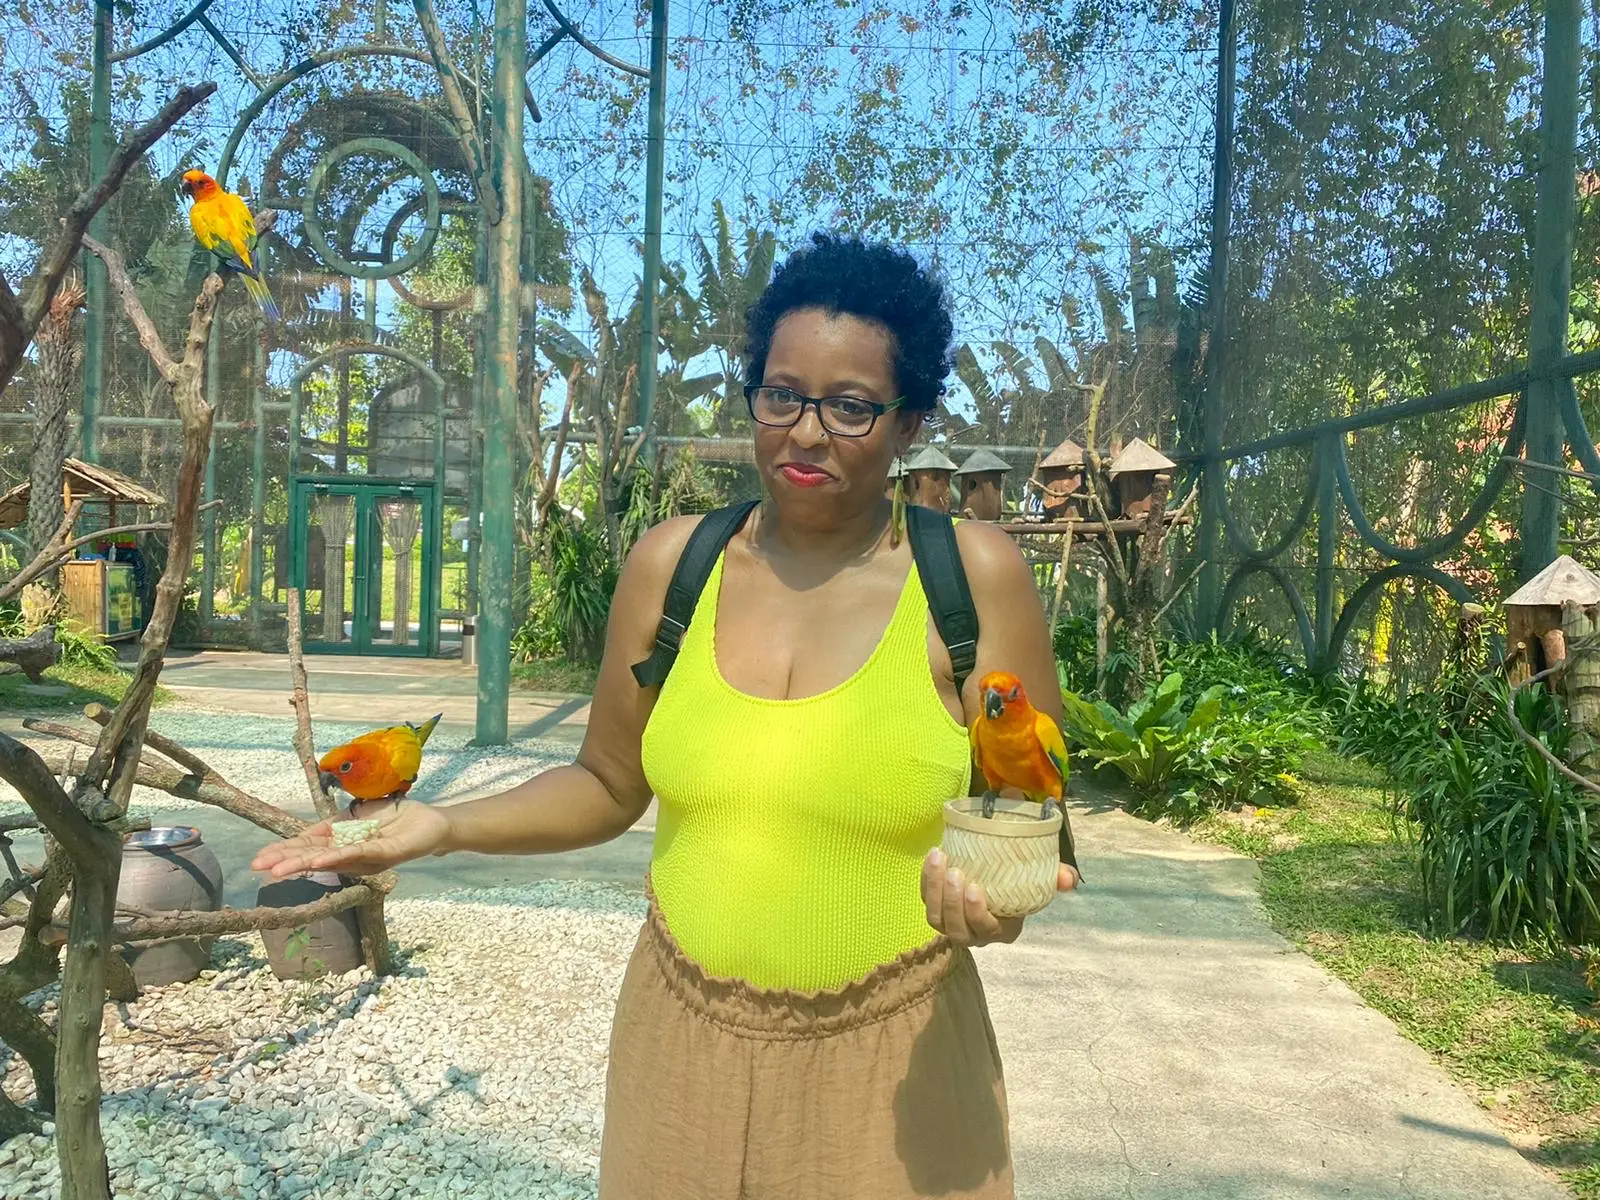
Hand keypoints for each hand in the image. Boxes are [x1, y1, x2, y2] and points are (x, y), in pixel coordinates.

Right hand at [250, 798, 451, 879]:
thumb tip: (310, 828)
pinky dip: (337, 858)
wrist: (432, 823)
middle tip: (258, 868)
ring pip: (330, 860)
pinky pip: (358, 854)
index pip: (309, 847)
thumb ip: (337, 824)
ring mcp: (367, 856)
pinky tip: (318, 861)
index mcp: (343, 842)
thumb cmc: (396, 818)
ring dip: (304, 864)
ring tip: (278, 870)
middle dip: (286, 861)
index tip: (260, 857)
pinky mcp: (386, 853)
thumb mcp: (359, 816)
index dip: (285, 851)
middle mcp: (352, 853)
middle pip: (314, 857)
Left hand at [921, 847, 1078, 946]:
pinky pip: (926, 900)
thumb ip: (1055, 879)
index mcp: (1001, 931)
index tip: (976, 888)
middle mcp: (974, 934)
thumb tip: (1069, 878)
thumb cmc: (1018, 884)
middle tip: (955, 872)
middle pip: (956, 929)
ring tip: (940, 861)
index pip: (986, 930)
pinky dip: (927, 880)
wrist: (996, 876)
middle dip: (952, 902)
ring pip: (936, 918)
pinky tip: (933, 858)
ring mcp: (951, 924)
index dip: (977, 913)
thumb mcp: (1039, 882)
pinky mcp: (936, 908)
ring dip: (935, 890)